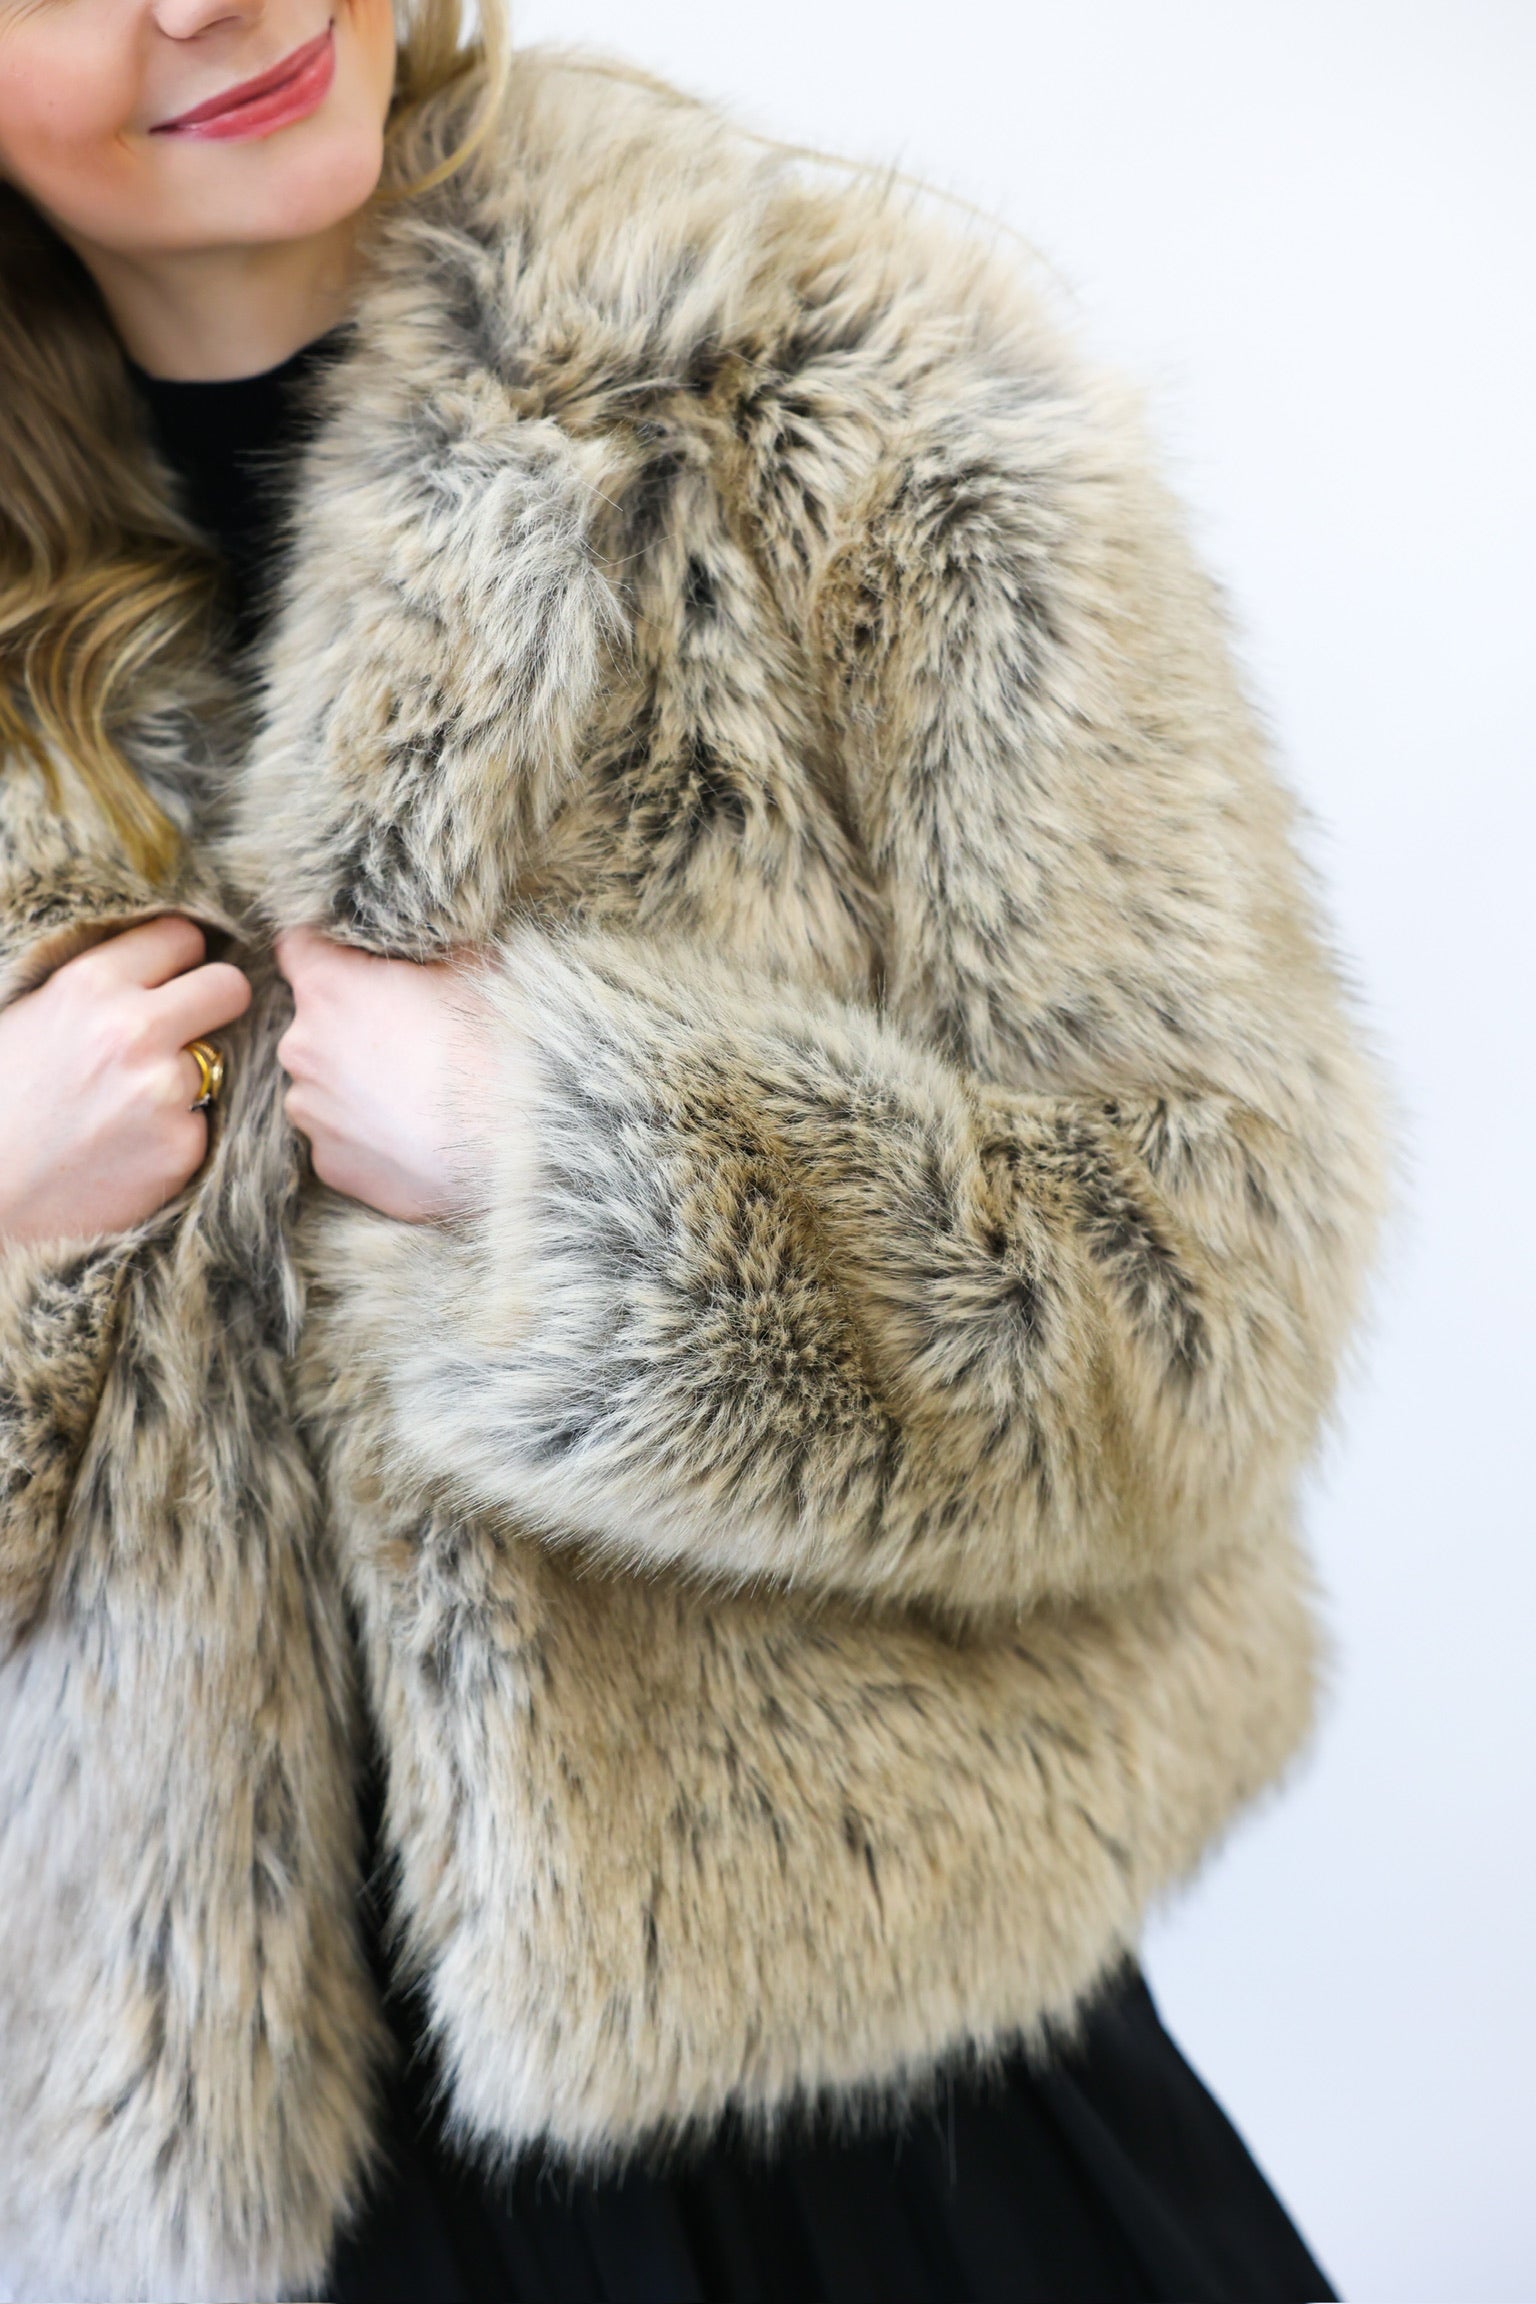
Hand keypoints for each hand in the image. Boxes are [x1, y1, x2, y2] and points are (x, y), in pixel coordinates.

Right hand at [0, 915, 251, 1249]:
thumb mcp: (27, 1015)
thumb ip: (96, 986)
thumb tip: (158, 964)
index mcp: (90, 983)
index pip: (182, 936)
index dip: (180, 960)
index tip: (173, 978)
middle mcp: (134, 1030)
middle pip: (229, 987)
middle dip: (216, 1003)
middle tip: (190, 1027)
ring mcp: (164, 1091)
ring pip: (217, 1060)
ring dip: (190, 1077)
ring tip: (132, 1104)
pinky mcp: (182, 1148)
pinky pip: (203, 1123)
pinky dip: (176, 1133)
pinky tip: (129, 1148)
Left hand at [274, 928, 498, 1222]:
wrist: (514, 1143)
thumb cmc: (494, 1045)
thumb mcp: (473, 966)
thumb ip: (429, 950)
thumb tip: (427, 944)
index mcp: (328, 987)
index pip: (296, 946)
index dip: (328, 951)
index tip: (356, 962)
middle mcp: (302, 1047)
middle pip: (314, 1023)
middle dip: (351, 1026)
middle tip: (409, 1039)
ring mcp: (310, 1110)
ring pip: (324, 1085)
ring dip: (355, 1085)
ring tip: (415, 1096)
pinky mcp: (328, 1163)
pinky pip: (340, 1138)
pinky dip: (367, 1136)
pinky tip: (412, 1136)